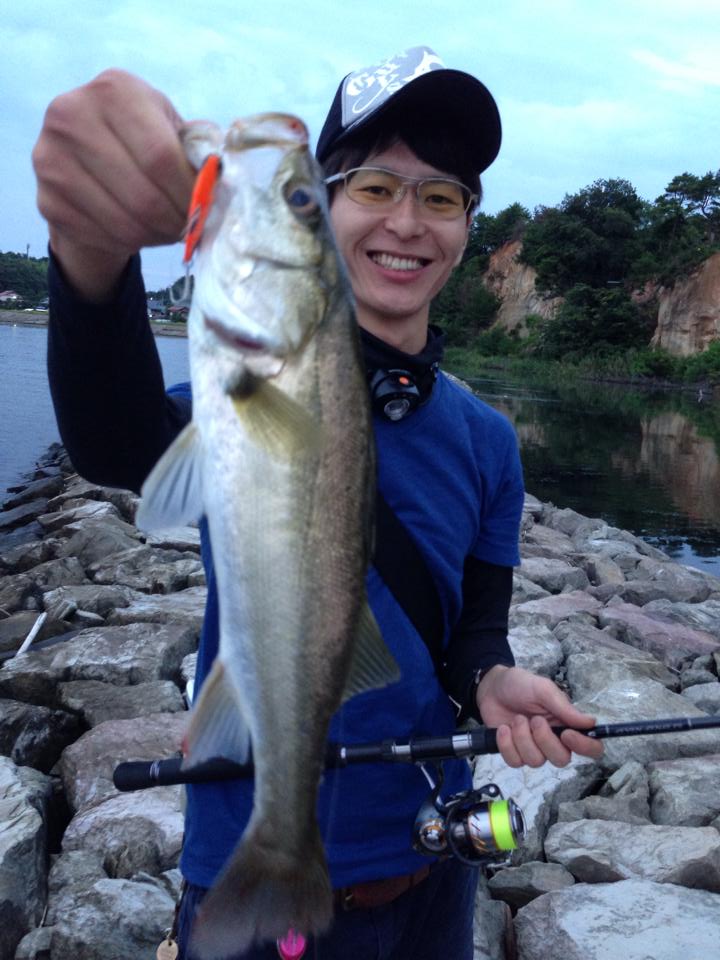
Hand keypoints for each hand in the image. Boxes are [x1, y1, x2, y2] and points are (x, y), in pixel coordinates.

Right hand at [32, 69, 195, 300]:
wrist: (88, 163)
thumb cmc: (142, 143)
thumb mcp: (170, 130)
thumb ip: (197, 150)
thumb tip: (220, 183)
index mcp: (114, 90)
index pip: (161, 157)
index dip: (189, 194)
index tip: (206, 211)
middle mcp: (71, 115)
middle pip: (143, 196)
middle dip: (176, 222)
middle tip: (191, 230)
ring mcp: (50, 158)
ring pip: (125, 223)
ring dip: (157, 236)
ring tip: (169, 230)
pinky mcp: (46, 199)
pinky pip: (104, 237)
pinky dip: (131, 243)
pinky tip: (140, 232)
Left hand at [476, 665, 603, 767]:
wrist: (491, 688)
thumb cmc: (520, 685)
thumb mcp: (543, 689)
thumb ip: (565, 707)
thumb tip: (591, 722)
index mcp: (567, 724)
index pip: (591, 747)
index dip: (584, 747)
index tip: (567, 734)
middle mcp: (554, 740)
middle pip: (561, 759)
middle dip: (545, 741)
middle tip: (534, 720)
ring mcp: (533, 748)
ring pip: (536, 761)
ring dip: (523, 738)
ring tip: (516, 719)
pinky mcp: (514, 753)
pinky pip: (515, 762)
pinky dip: (507, 745)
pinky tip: (503, 729)